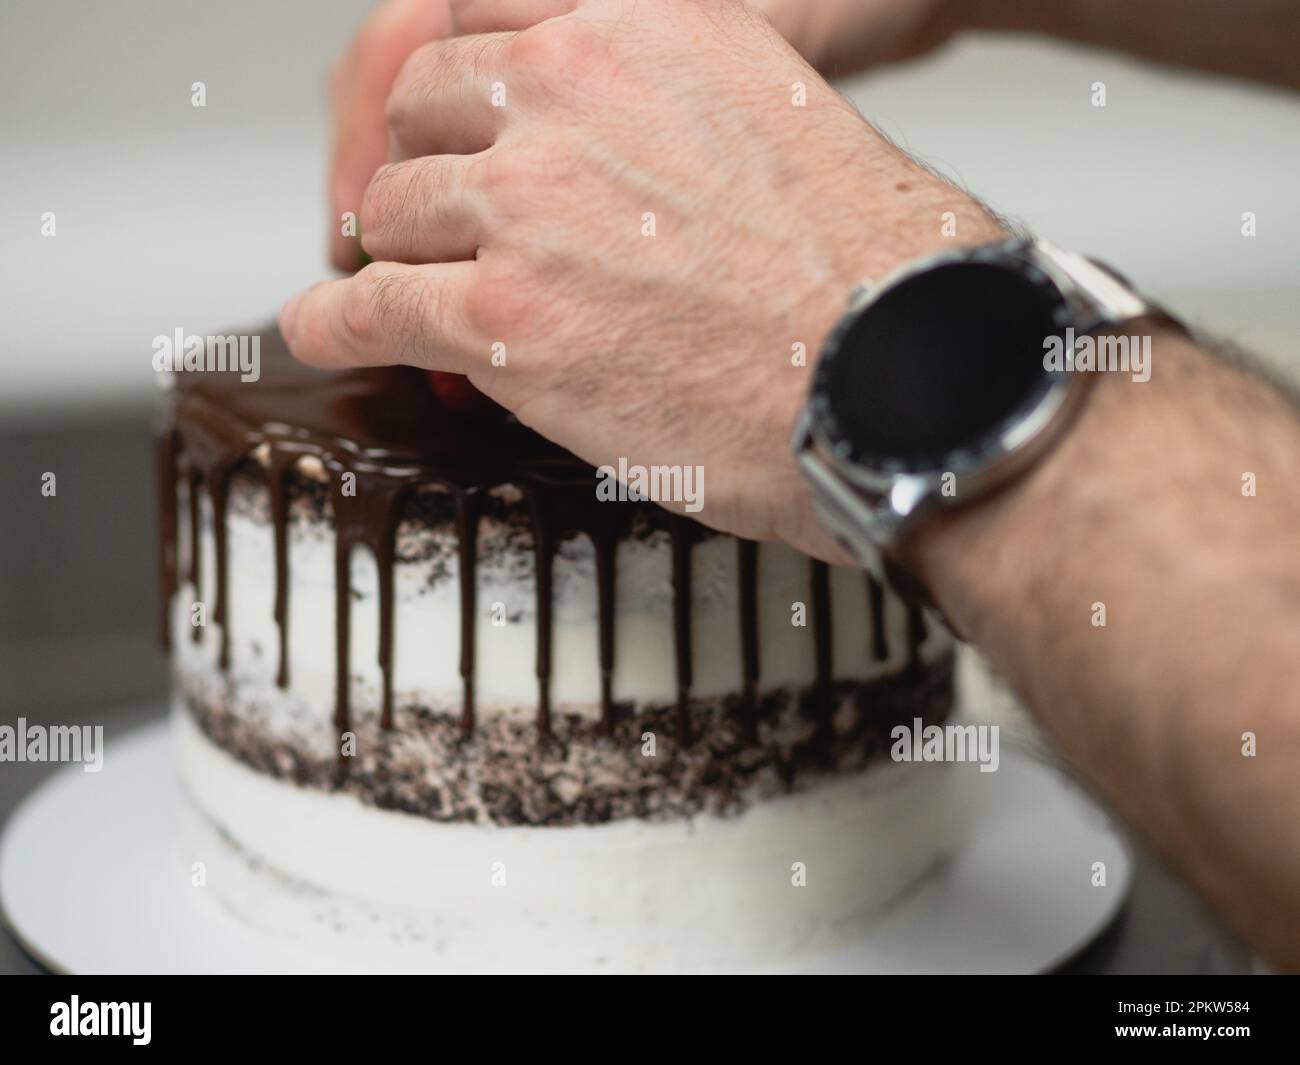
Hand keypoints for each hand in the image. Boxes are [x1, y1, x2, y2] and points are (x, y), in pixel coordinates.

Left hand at [325, 0, 966, 269]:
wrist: (897, 375)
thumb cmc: (869, 274)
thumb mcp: (773, 115)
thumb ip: (669, 104)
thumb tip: (622, 149)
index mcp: (647, 23)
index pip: (485, 14)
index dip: (460, 87)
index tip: (451, 128)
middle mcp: (573, 88)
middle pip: (427, 110)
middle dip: (431, 170)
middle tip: (437, 224)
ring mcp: (528, 201)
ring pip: (398, 212)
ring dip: (402, 256)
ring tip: (408, 292)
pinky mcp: (501, 315)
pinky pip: (369, 306)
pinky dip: (338, 321)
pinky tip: (326, 327)